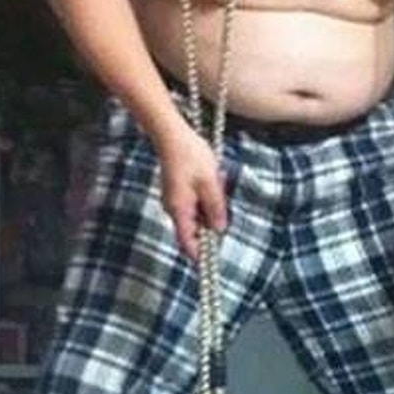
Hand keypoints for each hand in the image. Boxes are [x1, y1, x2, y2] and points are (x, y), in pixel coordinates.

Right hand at [153, 127, 226, 260]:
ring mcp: (175, 200)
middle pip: (195, 229)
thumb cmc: (190, 156)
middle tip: (221, 199)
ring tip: (216, 182)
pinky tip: (212, 178)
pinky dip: (206, 196)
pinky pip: (195, 202)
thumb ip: (216, 208)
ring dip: (210, 206)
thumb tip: (219, 229)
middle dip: (212, 221)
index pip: (188, 242)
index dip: (200, 253)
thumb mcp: (210, 183)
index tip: (213, 259)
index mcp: (180, 210)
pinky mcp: (178, 191)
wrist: (172, 134)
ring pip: (197, 214)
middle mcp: (174, 208)